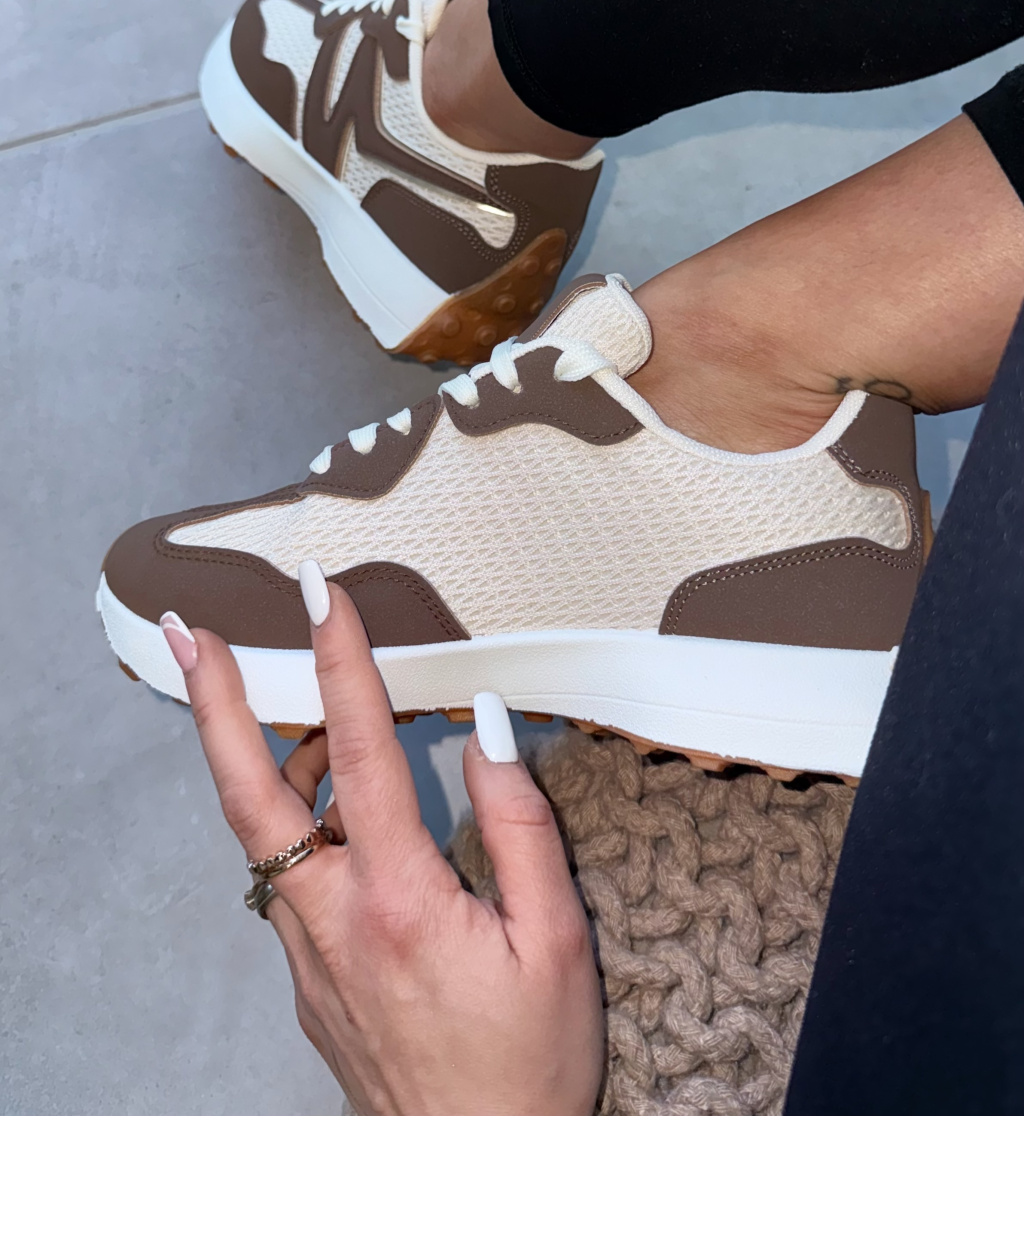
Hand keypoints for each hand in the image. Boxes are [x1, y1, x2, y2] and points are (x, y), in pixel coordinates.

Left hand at [161, 569, 603, 1113]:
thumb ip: (519, 826)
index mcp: (399, 900)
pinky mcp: (307, 980)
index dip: (340, 663)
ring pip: (262, 834)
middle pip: (251, 792)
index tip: (322, 598)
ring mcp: (307, 953)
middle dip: (217, 702)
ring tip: (275, 701)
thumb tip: (489, 728)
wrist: (479, 1175)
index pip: (358, 753)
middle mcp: (332, 920)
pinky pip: (287, 879)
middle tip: (195, 635)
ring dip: (256, 756)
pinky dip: (292, 821)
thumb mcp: (557, 942)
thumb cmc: (529, 1066)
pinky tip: (327, 807)